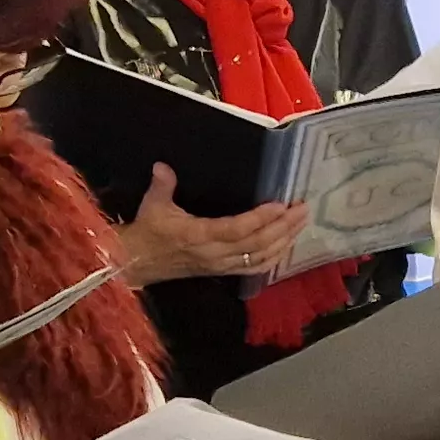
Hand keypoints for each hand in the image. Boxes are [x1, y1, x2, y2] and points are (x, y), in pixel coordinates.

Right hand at [122, 162, 313, 282]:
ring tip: (301, 224)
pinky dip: (274, 257)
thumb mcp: (152, 205)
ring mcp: (221, 265)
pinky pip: (254, 268)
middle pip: (257, 244)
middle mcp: (215, 254)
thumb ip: (162, 185)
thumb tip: (163, 167)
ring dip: (284, 241)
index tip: (281, 204)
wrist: (136, 263)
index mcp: (199, 236)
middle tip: (302, 209)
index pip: (237, 229)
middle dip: (283, 227)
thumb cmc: (147, 232)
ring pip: (260, 257)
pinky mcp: (223, 271)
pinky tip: (287, 246)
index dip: (261, 218)